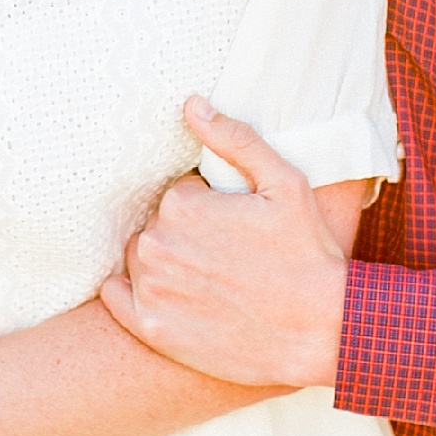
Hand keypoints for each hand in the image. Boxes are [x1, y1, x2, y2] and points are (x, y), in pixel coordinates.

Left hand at [99, 98, 349, 386]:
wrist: (320, 330)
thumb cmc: (307, 254)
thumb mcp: (284, 184)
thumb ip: (234, 140)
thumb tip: (192, 105)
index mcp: (181, 206)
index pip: (179, 195)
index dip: (210, 208)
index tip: (237, 226)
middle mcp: (156, 245)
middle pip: (158, 225)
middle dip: (187, 233)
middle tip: (229, 255)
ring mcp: (152, 289)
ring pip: (140, 258)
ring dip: (165, 261)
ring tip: (211, 278)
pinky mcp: (151, 328)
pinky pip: (116, 296)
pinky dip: (133, 291)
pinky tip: (171, 295)